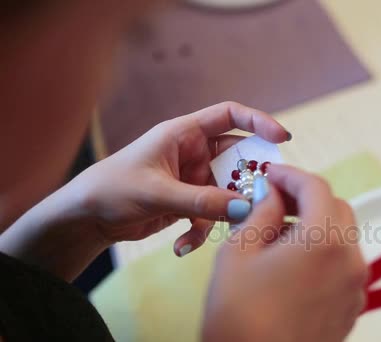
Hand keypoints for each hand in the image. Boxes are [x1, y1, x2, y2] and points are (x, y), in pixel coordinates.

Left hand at [70, 102, 288, 252]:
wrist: (86, 218)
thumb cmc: (112, 189)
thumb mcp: (158, 193)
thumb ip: (201, 201)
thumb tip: (245, 209)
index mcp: (184, 133)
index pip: (229, 115)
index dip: (258, 122)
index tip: (282, 139)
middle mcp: (193, 152)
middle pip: (237, 157)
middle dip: (249, 179)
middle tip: (262, 196)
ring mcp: (192, 178)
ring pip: (227, 191)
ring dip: (224, 212)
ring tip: (214, 230)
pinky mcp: (188, 202)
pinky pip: (209, 214)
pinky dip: (200, 231)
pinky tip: (180, 246)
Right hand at [202, 165, 367, 341]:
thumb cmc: (239, 316)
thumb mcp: (238, 253)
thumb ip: (261, 212)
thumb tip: (271, 192)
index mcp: (324, 240)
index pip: (315, 187)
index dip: (291, 175)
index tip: (271, 174)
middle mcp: (350, 259)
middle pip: (336, 207)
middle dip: (306, 197)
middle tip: (274, 200)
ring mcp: (355, 286)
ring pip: (342, 236)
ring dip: (315, 224)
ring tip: (278, 234)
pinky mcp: (351, 307)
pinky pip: (343, 264)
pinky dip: (323, 252)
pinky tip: (293, 264)